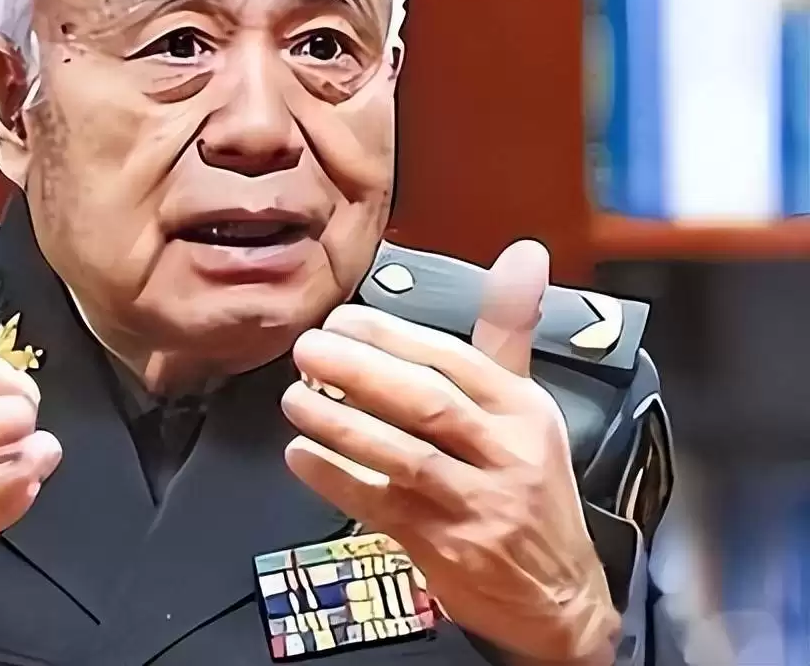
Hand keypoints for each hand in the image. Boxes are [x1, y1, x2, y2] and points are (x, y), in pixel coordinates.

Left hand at [282, 241, 618, 665]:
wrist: (556, 597)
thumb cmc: (529, 488)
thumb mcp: (530, 406)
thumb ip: (508, 331)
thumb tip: (523, 254)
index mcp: (524, 411)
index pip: (456, 360)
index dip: (394, 336)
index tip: (343, 318)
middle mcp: (507, 454)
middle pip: (429, 402)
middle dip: (362, 371)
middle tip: (308, 348)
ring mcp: (479, 505)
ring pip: (405, 455)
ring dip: (341, 423)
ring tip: (293, 397)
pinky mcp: (448, 549)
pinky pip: (383, 506)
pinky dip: (337, 479)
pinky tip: (299, 456)